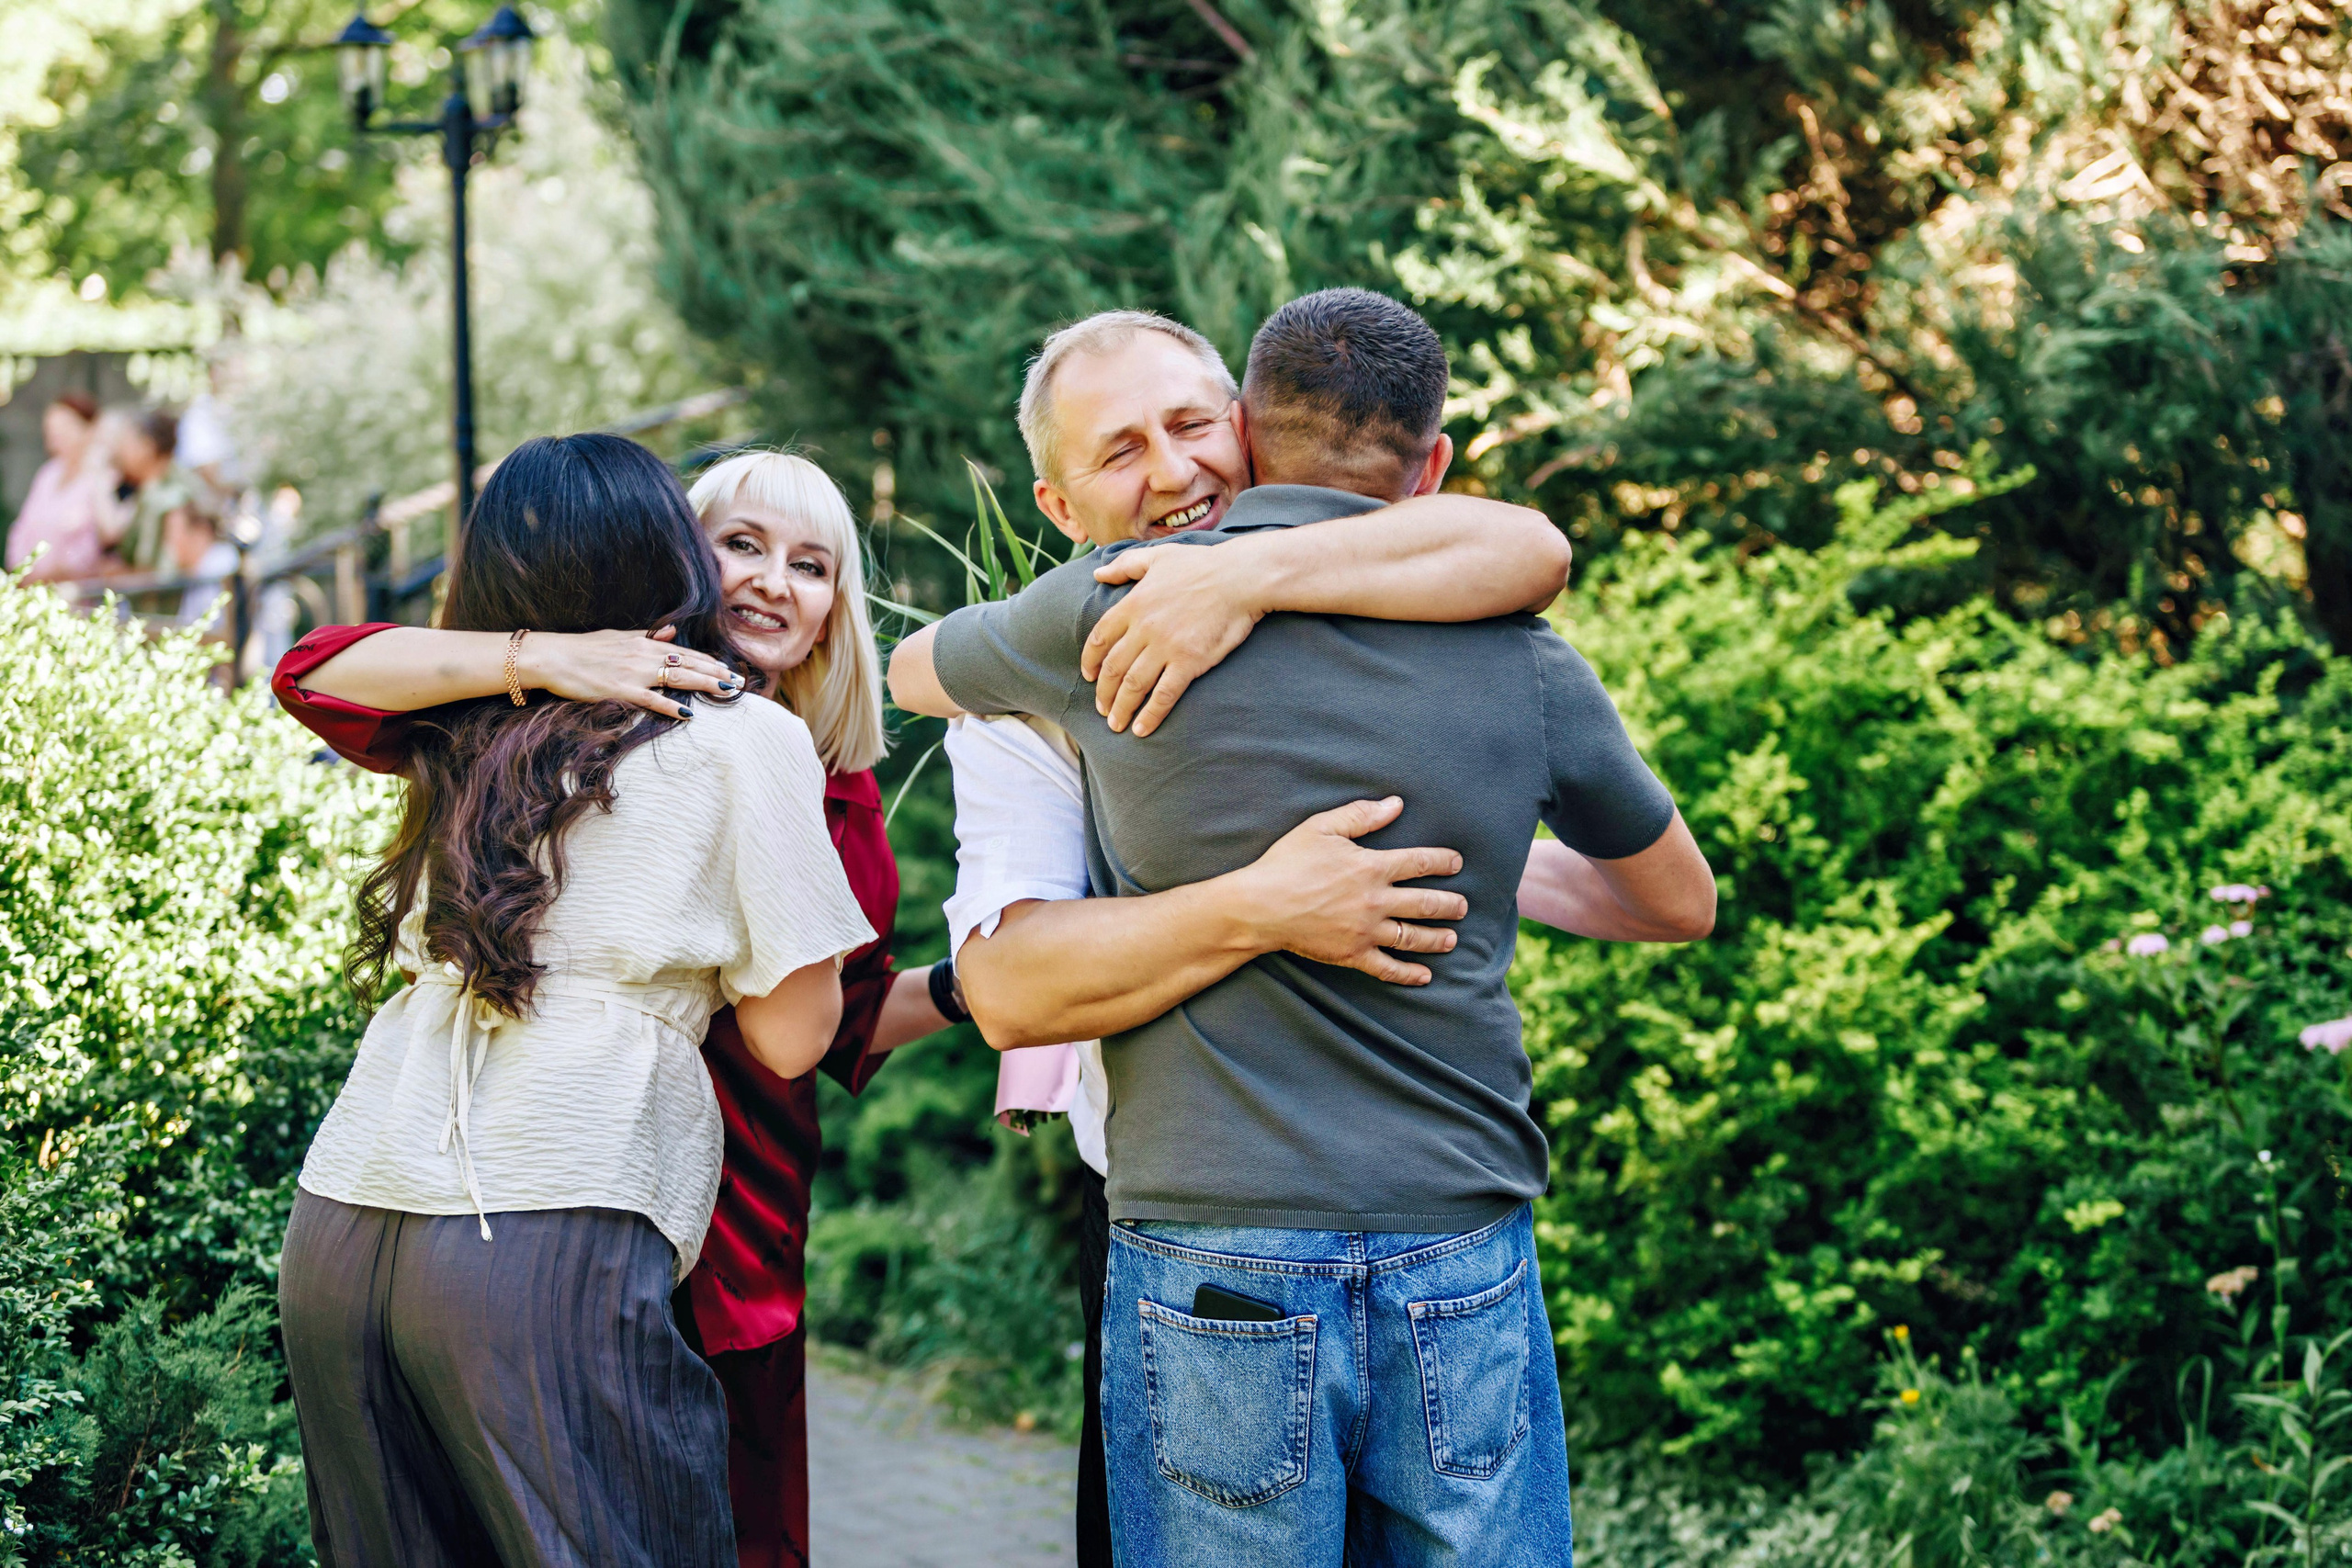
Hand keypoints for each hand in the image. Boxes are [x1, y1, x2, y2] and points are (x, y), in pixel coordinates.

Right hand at [523, 626, 740, 719]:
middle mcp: (644, 655)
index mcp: (644, 643)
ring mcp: (634, 673)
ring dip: (706, 685)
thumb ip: (648, 636)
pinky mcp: (620, 690)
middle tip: (740, 683)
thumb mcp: (620, 636)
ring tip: (728, 692)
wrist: (553, 656)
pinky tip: (688, 714)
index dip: (709, 661)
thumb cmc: (583, 648)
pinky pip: (651, 699)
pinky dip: (671, 707)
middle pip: (689, 664)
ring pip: (679, 678)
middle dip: (718, 673)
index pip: (685, 652)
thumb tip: (673, 631)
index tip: (729, 669)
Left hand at [1084, 543, 1264, 736]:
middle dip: (1103, 693)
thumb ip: (1125, 565)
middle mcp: (1144, 628)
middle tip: (1101, 708)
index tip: (1088, 676)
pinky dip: (1150, 715)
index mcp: (1133, 604)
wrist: (1241, 578)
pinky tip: (1142, 729)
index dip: (1090, 661)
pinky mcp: (1189, 662)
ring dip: (1121, 709)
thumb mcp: (1157, 556)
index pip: (1099, 639)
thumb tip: (1098, 573)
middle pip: (1112, 668)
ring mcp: (1166, 647)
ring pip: (1133, 686)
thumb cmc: (1202, 565)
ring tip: (1116, 725)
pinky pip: (1163, 695)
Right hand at [1231, 797, 1466, 984]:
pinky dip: (1408, 973)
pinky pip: (1387, 968)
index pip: (1419, 863)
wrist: (1260, 906)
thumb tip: (1396, 804)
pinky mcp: (1351, 954)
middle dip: (1449, 904)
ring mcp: (1365, 931)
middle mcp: (1375, 901)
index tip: (1457, 864)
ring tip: (1452, 938)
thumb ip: (1362, 815)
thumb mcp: (1322, 827)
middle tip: (1463, 906)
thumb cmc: (1287, 862)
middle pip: (1425, 903)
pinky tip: (1425, 975)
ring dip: (1436, 938)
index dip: (1443, 862)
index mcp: (1371, 867)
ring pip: (1412, 937)